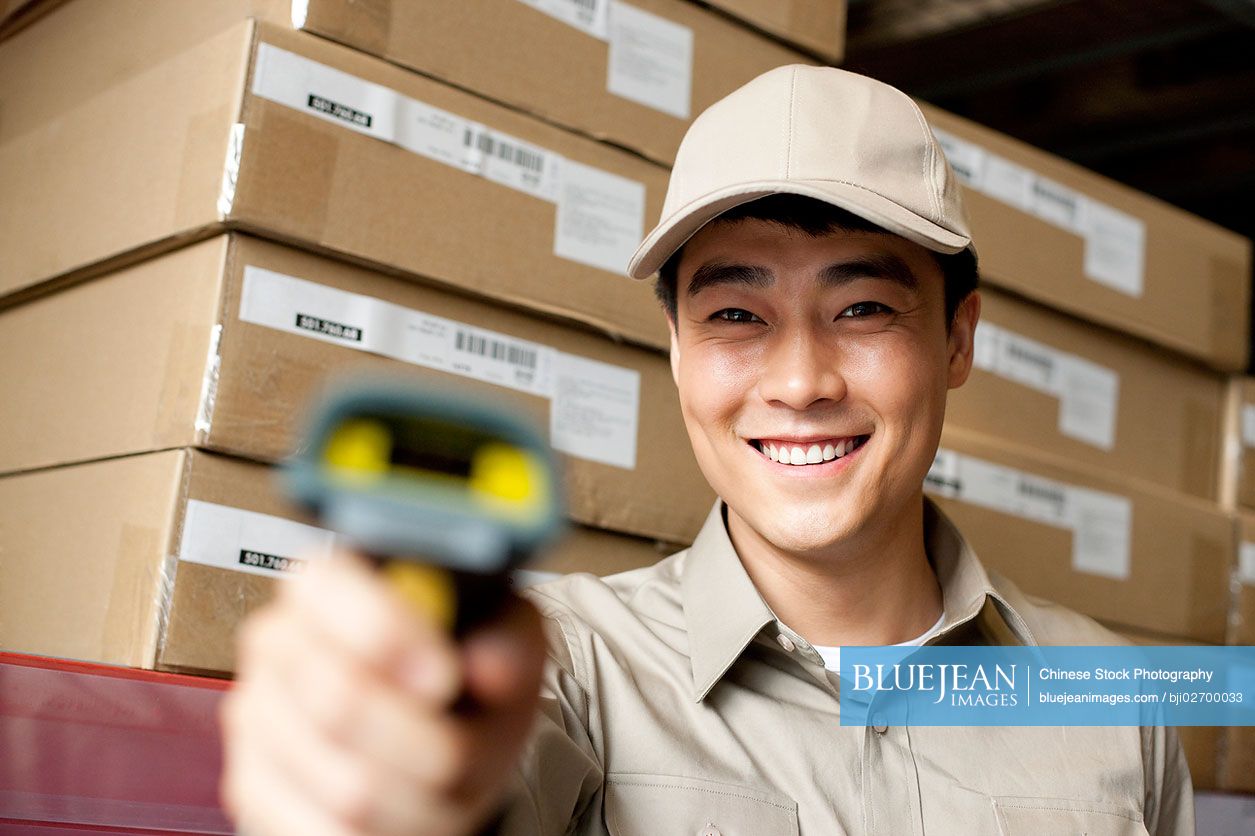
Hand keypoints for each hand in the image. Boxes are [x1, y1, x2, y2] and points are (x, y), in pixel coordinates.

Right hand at [219, 550, 545, 835]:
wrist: (430, 739)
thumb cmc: (463, 680)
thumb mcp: (504, 641)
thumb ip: (507, 641)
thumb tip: (490, 666)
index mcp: (332, 585)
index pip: (326, 589)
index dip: (387, 632)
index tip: (442, 673)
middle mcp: (281, 642)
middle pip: (338, 699)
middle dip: (423, 740)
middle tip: (461, 745)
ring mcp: (260, 717)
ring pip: (346, 782)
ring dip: (417, 795)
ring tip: (443, 780)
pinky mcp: (253, 786)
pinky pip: (325, 831)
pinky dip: (387, 832)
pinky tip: (408, 807)